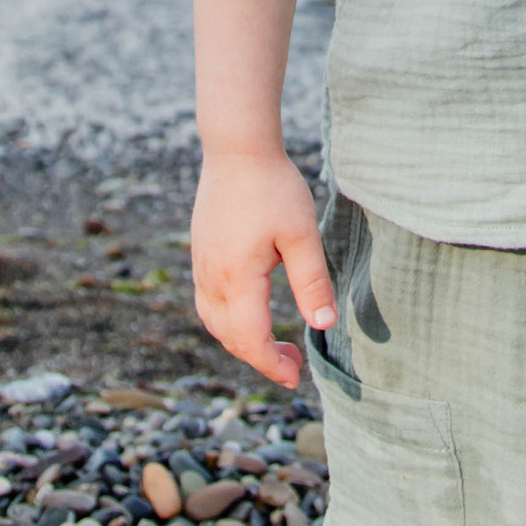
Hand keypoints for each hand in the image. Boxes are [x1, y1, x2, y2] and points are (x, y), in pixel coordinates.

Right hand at [192, 146, 336, 389]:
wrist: (236, 148)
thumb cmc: (273, 188)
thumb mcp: (302, 236)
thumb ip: (312, 283)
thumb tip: (325, 326)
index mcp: (236, 278)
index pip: (250, 339)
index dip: (272, 365)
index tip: (296, 377)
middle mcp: (211, 277)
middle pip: (229, 337)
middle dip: (259, 358)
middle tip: (292, 366)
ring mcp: (201, 265)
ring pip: (214, 322)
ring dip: (241, 341)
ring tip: (273, 345)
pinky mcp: (200, 253)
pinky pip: (207, 302)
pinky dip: (228, 321)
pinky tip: (250, 314)